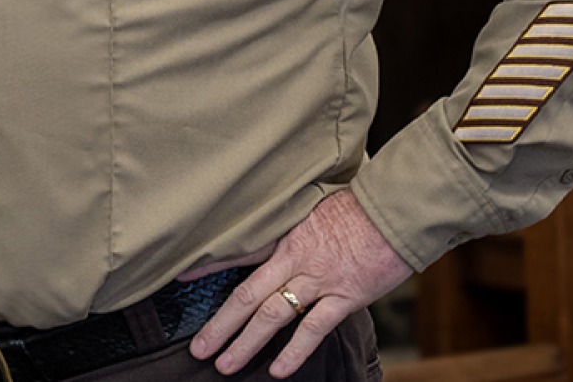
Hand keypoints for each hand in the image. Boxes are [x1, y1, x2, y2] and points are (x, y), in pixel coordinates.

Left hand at [186, 191, 410, 377]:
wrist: (394, 210)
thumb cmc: (358, 207)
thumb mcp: (314, 207)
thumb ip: (292, 227)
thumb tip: (276, 236)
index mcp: (285, 235)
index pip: (237, 252)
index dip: (207, 267)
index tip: (178, 280)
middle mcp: (294, 258)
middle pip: (246, 294)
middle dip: (219, 324)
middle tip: (198, 348)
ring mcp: (318, 279)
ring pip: (272, 315)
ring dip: (246, 342)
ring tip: (225, 365)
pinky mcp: (344, 296)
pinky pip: (313, 328)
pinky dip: (293, 351)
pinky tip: (277, 369)